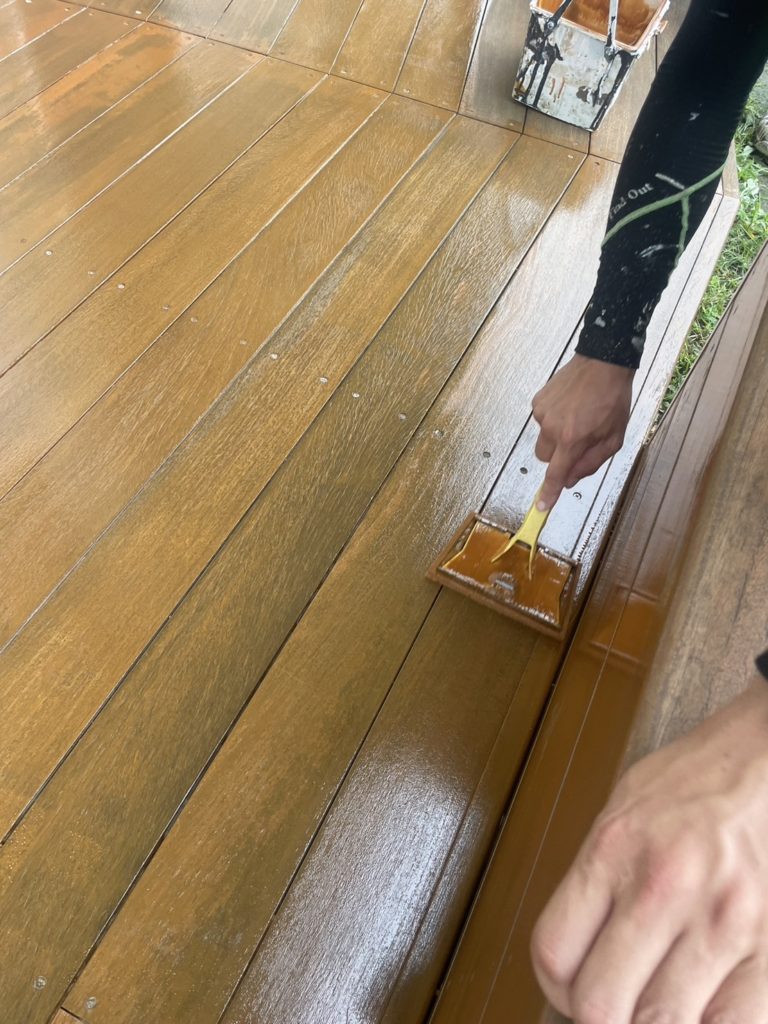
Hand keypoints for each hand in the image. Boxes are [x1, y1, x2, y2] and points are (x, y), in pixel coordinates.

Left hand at [531, 674, 767, 1023]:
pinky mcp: (767, 947)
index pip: (553, 953)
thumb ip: (594, 880)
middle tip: (613, 1003)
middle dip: (599, 1015)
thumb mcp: (621, 810)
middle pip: (601, 1005)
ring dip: (652, 1023)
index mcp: (613, 848)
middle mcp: (662, 886)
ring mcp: (719, 921)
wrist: (763, 759)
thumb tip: (573, 955)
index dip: (555, 987)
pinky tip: (700, 1005)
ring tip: (655, 1001)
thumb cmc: (694, 783)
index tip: (570, 988)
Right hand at [532, 354, 634, 509]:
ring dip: (556, 436)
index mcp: (573, 439)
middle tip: (576, 443)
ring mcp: (542, 413)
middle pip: (544, 458)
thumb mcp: (614, 438)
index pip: (555, 474)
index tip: (541, 506)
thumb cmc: (613, 399)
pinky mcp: (538, 401)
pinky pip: (541, 420)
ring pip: (542, 439)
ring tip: (576, 418)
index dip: (548, 493)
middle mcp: (552, 428)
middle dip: (557, 457)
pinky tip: (569, 406)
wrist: (602, 363)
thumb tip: (571, 480)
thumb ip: (591, 462)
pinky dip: (553, 419)